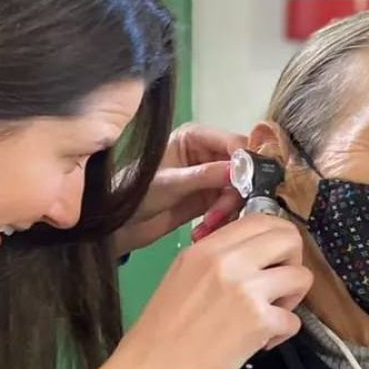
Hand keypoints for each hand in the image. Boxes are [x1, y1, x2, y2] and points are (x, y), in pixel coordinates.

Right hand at [86, 214, 312, 368]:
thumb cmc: (158, 338)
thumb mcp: (180, 280)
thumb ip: (216, 263)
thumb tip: (253, 257)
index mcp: (205, 248)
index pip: (259, 219)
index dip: (276, 239)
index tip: (271, 261)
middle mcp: (227, 261)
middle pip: (288, 237)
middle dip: (293, 262)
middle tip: (277, 288)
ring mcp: (245, 289)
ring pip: (302, 276)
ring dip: (292, 299)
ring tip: (269, 317)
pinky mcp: (259, 322)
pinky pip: (294, 319)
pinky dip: (282, 333)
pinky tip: (258, 344)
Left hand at [111, 124, 247, 256]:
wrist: (118, 225)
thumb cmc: (134, 194)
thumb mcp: (171, 183)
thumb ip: (206, 175)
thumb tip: (240, 171)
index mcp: (195, 137)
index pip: (233, 143)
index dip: (246, 162)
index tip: (250, 183)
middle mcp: (206, 154)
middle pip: (241, 168)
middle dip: (235, 192)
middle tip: (223, 212)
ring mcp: (209, 178)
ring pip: (237, 191)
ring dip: (227, 210)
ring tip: (208, 224)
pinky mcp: (208, 201)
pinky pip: (228, 208)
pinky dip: (221, 220)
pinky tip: (204, 230)